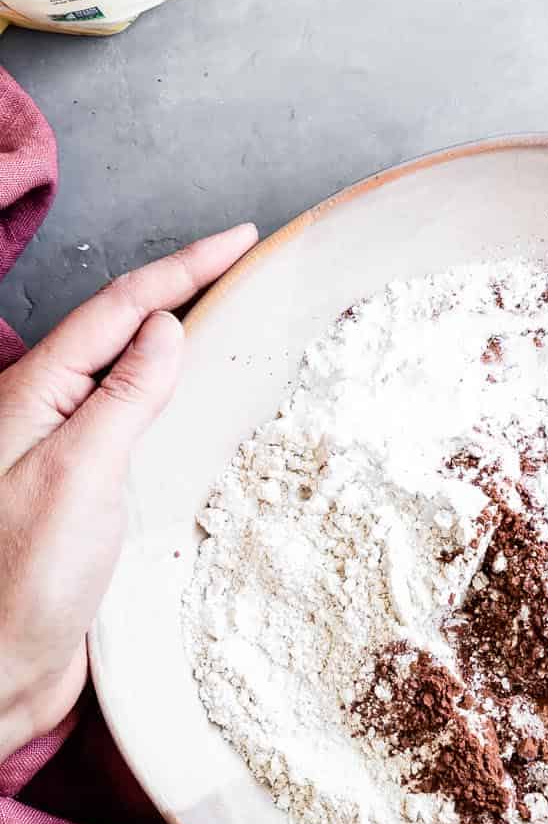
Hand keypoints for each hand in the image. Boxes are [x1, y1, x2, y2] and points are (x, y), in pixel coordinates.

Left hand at [0, 224, 257, 757]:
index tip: (243, 240)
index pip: (119, 309)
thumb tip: (166, 328)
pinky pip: (134, 430)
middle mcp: (42, 417)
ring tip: (235, 323)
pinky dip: (176, 404)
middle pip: (121, 331)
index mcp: (32, 396)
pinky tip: (201, 409)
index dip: (183, 267)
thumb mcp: (78, 475)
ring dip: (182, 345)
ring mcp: (61, 457)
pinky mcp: (81, 499)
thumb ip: (124, 397)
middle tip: (248, 267)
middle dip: (183, 290)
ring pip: (129, 378)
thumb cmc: (18, 584)